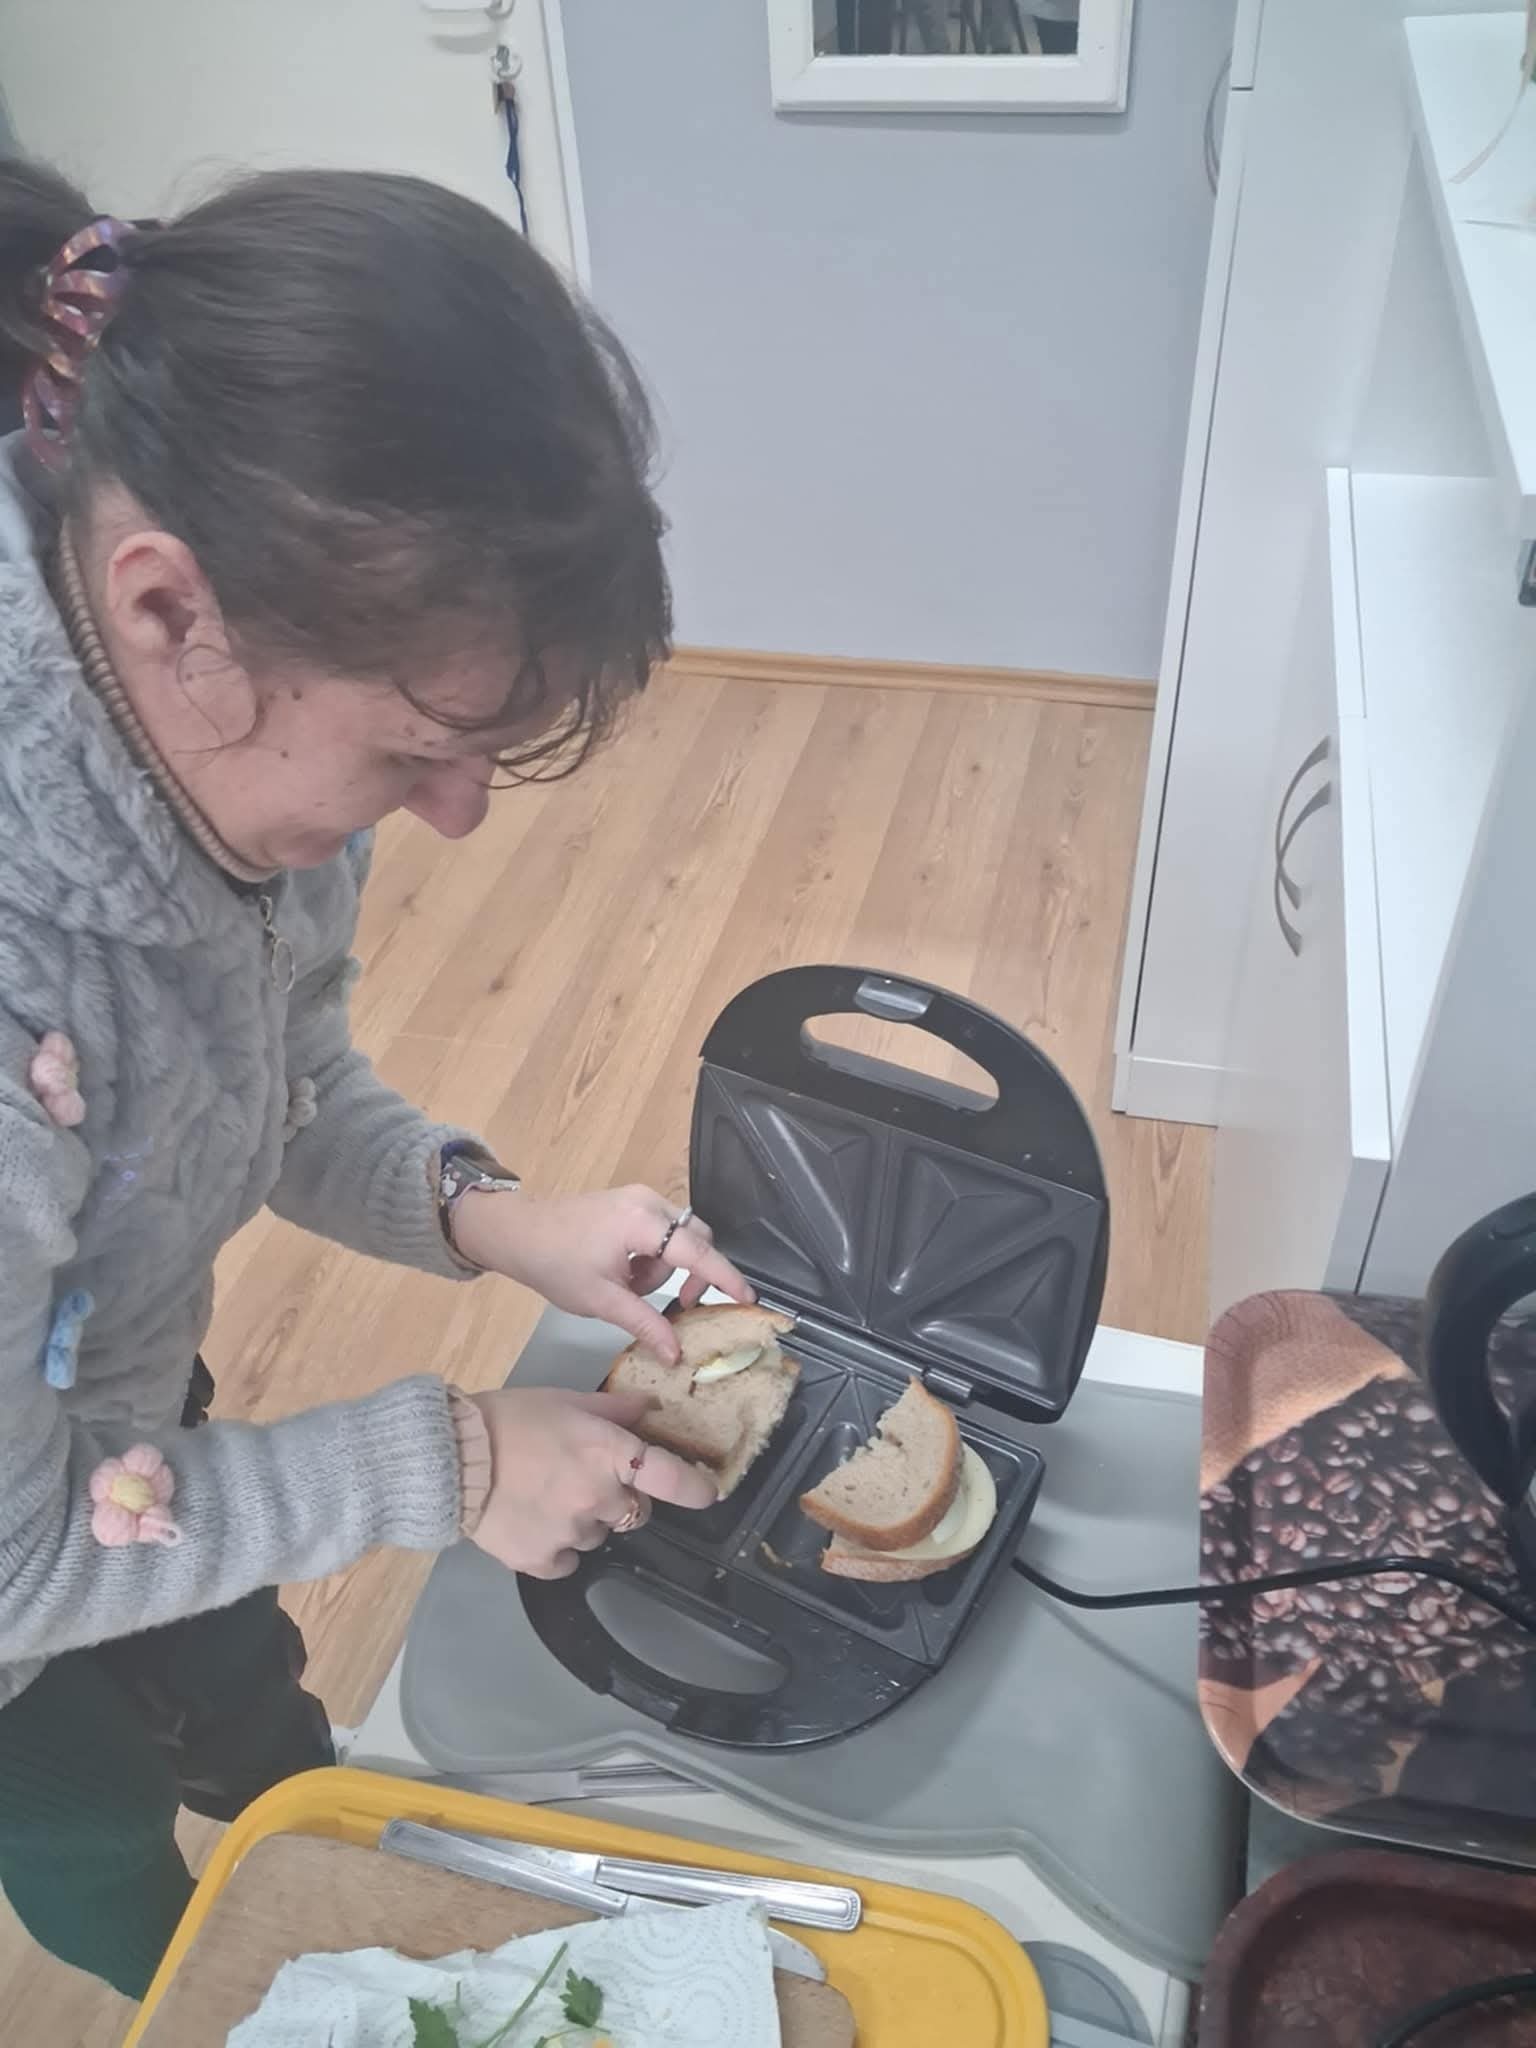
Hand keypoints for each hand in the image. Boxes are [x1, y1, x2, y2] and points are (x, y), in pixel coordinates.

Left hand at [451, 1182, 752, 1361]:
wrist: (517, 1233)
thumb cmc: (555, 1264)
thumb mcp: (602, 1301)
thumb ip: (645, 1324)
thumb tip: (676, 1354)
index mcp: (642, 1223)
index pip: (698, 1252)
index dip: (725, 1278)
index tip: (748, 1298)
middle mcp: (649, 1202)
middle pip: (696, 1240)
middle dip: (689, 1274)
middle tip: (675, 1305)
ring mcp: (640, 1198)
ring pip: (678, 1239)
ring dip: (663, 1268)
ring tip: (627, 1287)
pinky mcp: (631, 1203)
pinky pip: (661, 1232)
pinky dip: (652, 1257)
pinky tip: (624, 1272)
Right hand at [469, 1386, 715, 1577]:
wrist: (451, 1457)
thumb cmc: (509, 1419)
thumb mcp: (565, 1401)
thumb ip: (612, 1409)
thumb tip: (648, 1408)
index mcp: (607, 1452)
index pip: (670, 1477)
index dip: (696, 1489)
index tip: (708, 1493)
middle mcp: (598, 1496)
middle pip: (635, 1511)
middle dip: (622, 1498)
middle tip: (586, 1479)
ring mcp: (571, 1533)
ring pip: (600, 1536)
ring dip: (587, 1521)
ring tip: (547, 1497)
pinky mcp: (542, 1561)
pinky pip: (568, 1561)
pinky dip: (558, 1548)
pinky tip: (534, 1523)